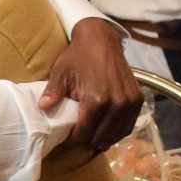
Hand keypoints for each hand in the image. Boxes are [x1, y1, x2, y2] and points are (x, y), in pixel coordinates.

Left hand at [39, 17, 142, 150]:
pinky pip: (128, 125)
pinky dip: (117, 131)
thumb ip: (53, 93)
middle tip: (78, 137)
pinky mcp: (138, 99)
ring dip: (103, 138)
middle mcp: (117, 104)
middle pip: (100, 137)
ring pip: (116, 134)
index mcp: (97, 100)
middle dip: (88, 140)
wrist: (101, 40)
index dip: (74, 139)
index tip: (67, 137)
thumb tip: (42, 108)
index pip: (84, 133)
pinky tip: (106, 131)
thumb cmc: (78, 57)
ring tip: (91, 136)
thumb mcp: (61, 73)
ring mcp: (130, 102)